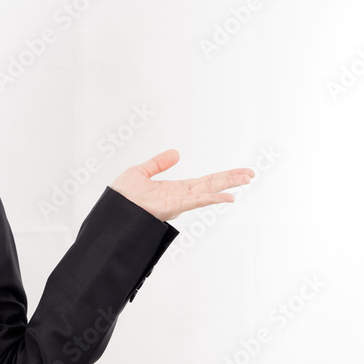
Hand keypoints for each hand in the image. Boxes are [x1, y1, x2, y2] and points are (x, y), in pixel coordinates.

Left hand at [108, 149, 254, 221]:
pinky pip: (196, 201)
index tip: (240, 172)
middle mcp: (181, 196)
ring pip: (209, 192)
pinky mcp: (173, 208)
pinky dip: (212, 198)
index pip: (205, 181)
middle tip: (252, 173)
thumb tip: (176, 153)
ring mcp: (179, 203)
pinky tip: (228, 196)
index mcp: (175, 189)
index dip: (222, 176)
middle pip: (212, 185)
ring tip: (247, 179)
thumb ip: (159, 163)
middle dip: (232, 179)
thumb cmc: (121, 196)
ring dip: (228, 186)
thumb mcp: (141, 172)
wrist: (111, 210)